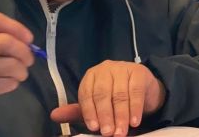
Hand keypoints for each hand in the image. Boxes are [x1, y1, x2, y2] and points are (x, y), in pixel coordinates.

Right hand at [0, 13, 35, 126]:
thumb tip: (26, 40)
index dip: (17, 28)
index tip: (29, 38)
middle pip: (6, 42)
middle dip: (24, 51)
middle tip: (29, 59)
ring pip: (11, 64)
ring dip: (22, 70)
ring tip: (20, 72)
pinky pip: (8, 82)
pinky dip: (14, 82)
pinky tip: (8, 81)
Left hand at [50, 60, 165, 136]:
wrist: (144, 89)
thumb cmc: (115, 99)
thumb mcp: (95, 106)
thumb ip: (77, 112)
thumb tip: (54, 116)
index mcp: (91, 76)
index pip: (86, 93)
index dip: (89, 112)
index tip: (93, 128)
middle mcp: (105, 69)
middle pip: (102, 94)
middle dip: (105, 116)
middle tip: (108, 133)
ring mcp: (122, 68)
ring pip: (120, 94)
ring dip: (121, 116)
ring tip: (121, 132)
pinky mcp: (139, 72)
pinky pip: (136, 92)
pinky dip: (134, 108)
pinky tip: (134, 122)